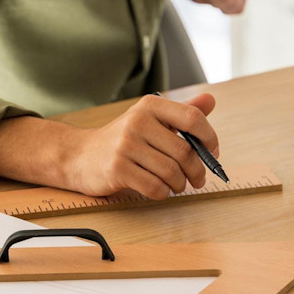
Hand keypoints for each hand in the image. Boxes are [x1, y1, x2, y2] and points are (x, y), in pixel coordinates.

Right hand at [67, 93, 218, 198]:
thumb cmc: (123, 139)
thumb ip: (181, 113)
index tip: (213, 152)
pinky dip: (163, 193)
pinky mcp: (117, 169)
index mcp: (150, 106)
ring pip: (171, 172)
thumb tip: (210, 101)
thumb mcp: (151, 120)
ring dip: (180, 184)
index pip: (192, 118)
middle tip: (198, 179)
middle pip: (184, 151)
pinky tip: (160, 189)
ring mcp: (125, 145)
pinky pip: (154, 187)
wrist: (80, 155)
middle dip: (197, 170)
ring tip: (177, 185)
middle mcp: (137, 121)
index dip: (209, 137)